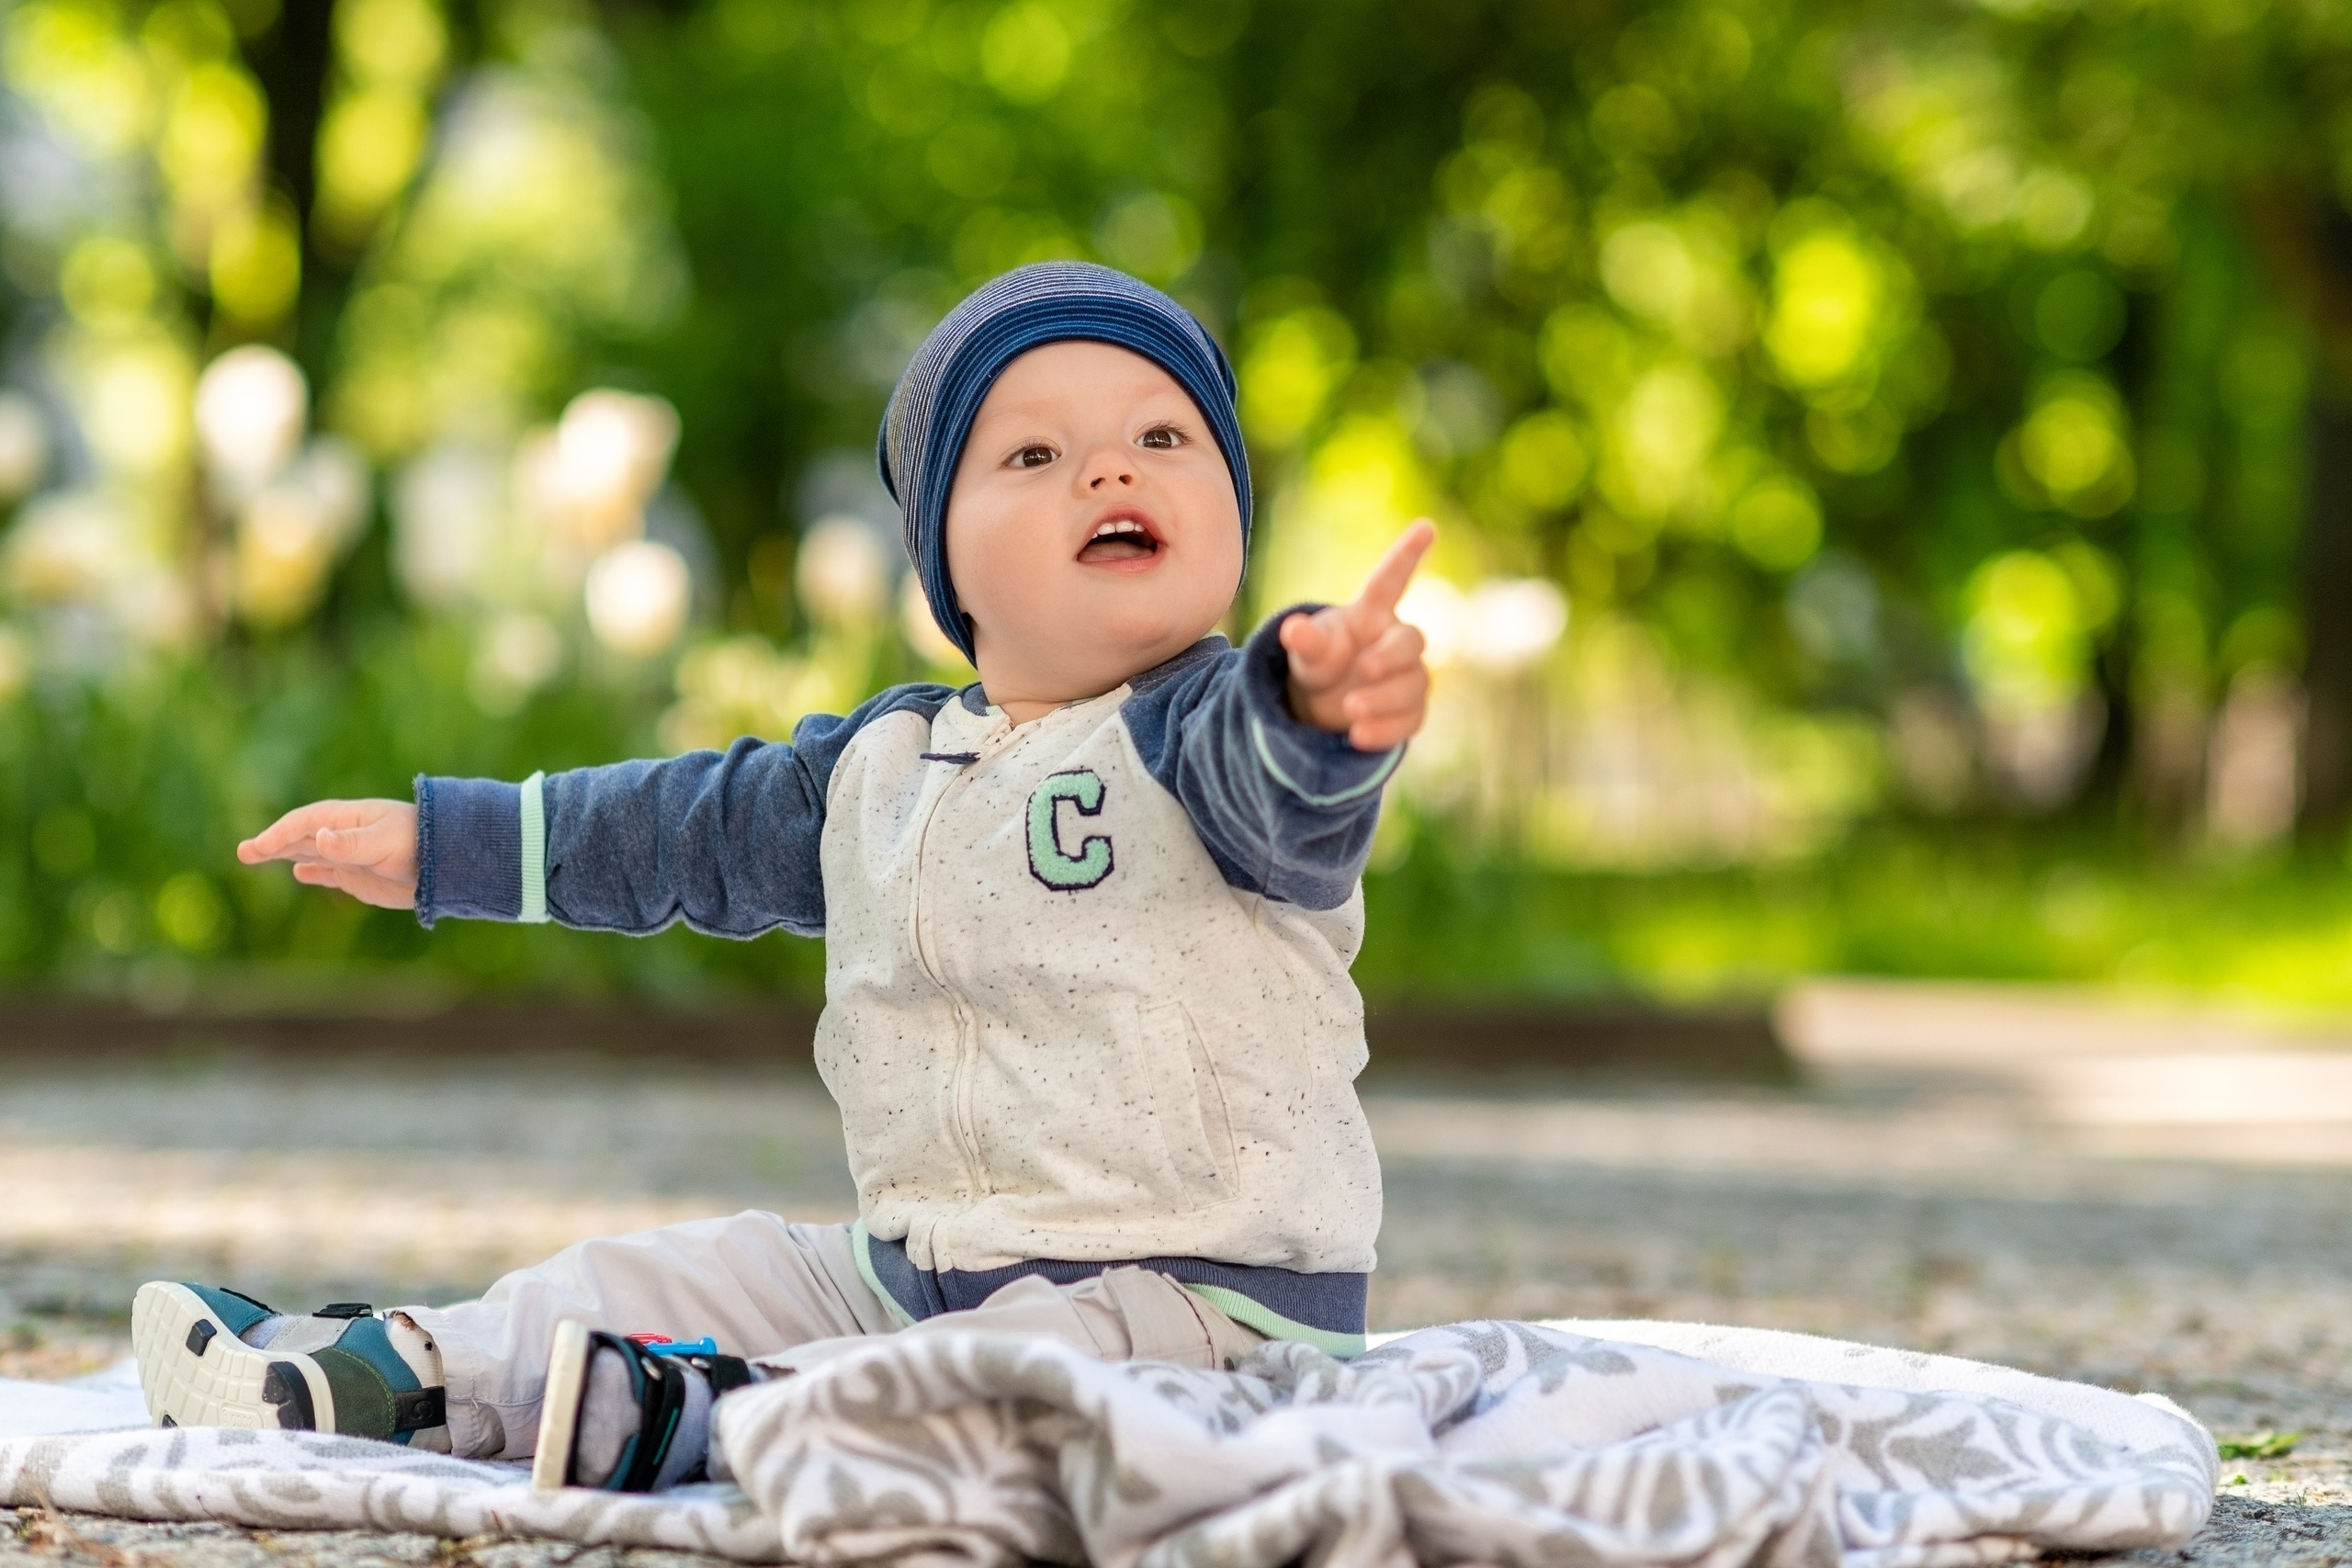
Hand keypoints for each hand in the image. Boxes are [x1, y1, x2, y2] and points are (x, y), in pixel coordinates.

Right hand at [237, 799, 418, 909]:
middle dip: (272, 843)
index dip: (280, 834)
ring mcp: (351, 856)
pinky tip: (300, 872)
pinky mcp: (361, 876)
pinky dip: (314, 871)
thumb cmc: (420, 844)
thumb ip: (351, 843)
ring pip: (310, 853)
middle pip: (300, 837)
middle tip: (244, 852)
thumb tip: (319, 838)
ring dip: (285, 854)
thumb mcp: (384, 843)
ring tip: (256, 856)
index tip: (259, 847)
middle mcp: (345, 835)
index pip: (305, 823)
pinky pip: (330, 872)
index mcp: (349, 819)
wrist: (450, 862)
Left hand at [1280, 520, 1435, 751]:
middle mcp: (1396, 642)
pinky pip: (1410, 720)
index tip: (1426, 526)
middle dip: (1391, 656)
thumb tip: (1293, 630)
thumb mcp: (1306, 652)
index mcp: (1371, 616)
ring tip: (1349, 713)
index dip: (1407, 555)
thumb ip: (1305, 642)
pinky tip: (1358, 736)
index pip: (1391, 582)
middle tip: (1364, 668)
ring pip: (1412, 685)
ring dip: (1383, 700)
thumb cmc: (1320, 663)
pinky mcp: (1410, 712)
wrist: (1323, 707)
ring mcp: (1408, 678)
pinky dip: (1385, 730)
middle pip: (1411, 641)